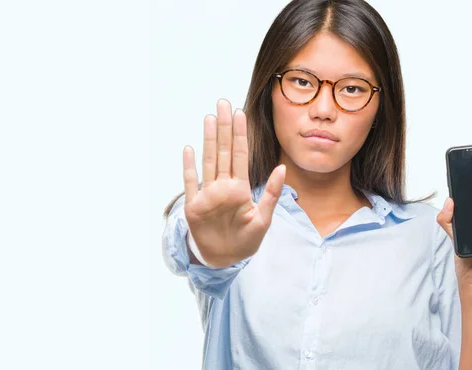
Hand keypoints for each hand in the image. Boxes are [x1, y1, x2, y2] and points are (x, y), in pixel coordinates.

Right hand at [182, 99, 285, 267]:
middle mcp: (223, 186)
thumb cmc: (245, 240)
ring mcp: (208, 194)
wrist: (225, 259)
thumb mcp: (264, 218)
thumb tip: (282, 168)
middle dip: (225, 128)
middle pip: (224, 151)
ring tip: (210, 119)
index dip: (240, 134)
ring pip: (209, 161)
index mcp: (240, 188)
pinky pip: (191, 183)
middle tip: (223, 103)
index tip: (240, 113)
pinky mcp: (194, 206)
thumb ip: (271, 193)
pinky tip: (189, 149)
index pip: (241, 155)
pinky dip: (190, 167)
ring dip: (209, 140)